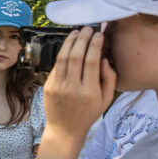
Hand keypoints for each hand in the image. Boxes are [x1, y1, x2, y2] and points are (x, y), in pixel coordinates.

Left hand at [43, 26, 116, 144]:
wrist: (65, 129)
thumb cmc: (88, 114)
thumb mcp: (106, 100)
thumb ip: (109, 79)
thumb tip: (105, 59)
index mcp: (90, 92)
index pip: (92, 61)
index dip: (95, 45)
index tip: (99, 34)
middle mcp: (72, 88)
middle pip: (76, 56)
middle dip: (82, 39)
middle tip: (88, 29)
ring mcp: (58, 86)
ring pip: (63, 58)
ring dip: (70, 42)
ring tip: (76, 32)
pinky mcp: (48, 86)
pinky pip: (56, 66)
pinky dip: (62, 53)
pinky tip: (68, 45)